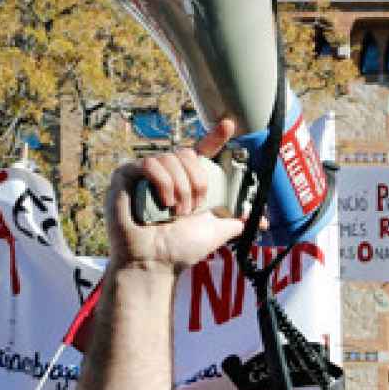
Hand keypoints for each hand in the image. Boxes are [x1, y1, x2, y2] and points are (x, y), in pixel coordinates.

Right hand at [105, 119, 245, 273]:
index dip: (215, 137)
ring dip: (181, 188)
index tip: (228, 125)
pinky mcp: (126, 176)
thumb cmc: (179, 249)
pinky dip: (162, 183)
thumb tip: (262, 221)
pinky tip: (164, 203)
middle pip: (188, 154)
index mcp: (187, 181)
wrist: (154, 264)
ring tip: (177, 212)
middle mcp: (167, 174)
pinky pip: (149, 164)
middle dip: (198, 181)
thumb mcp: (215, 231)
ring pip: (170, 159)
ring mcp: (145, 174)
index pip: (201, 151)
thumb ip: (235, 220)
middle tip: (195, 207)